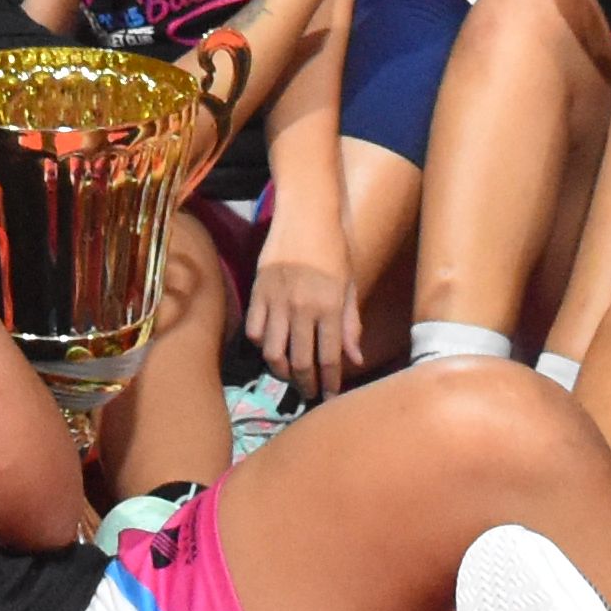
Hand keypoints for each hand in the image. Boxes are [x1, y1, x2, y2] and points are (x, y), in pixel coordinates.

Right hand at [244, 241, 362, 399]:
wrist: (307, 214)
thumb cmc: (335, 249)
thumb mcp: (350, 286)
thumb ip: (350, 325)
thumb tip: (355, 360)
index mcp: (330, 307)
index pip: (330, 358)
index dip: (330, 382)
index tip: (329, 396)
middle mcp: (302, 308)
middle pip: (300, 362)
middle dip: (306, 384)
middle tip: (309, 392)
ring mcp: (277, 301)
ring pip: (273, 352)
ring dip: (281, 371)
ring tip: (289, 375)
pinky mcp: (258, 292)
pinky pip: (254, 330)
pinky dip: (261, 344)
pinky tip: (271, 346)